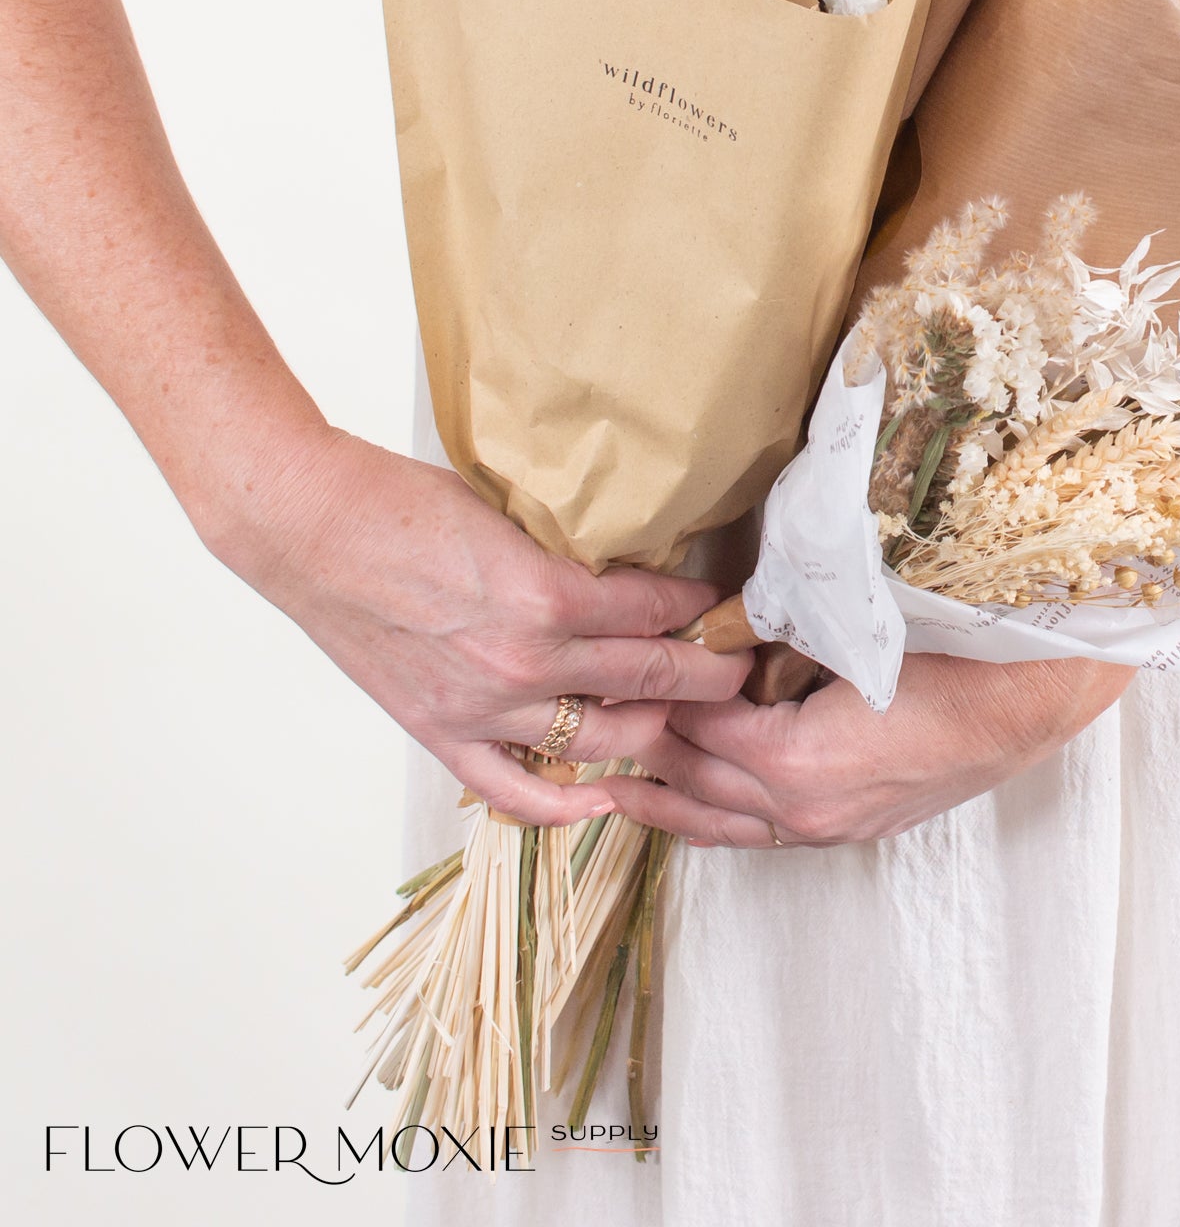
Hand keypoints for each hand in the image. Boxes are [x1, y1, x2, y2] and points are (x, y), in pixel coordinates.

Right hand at [215, 426, 748, 824]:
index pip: (660, 611)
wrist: (310, 528)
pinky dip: (569, 802)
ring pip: (607, 740)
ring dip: (657, 727)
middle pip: (654, 678)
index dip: (701, 606)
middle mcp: (527, 662)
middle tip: (741, 663)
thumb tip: (635, 565)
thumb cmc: (404, 503)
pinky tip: (609, 793)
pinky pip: (519, 793)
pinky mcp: (444, 733)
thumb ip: (573, 553)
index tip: (724, 603)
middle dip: (712, 671)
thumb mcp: (512, 514)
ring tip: (687, 710)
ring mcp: (484, 708)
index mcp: (550, 596)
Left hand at [601, 652, 1132, 846]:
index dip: (655, 700)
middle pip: (698, 781)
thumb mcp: (858, 629)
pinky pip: (761, 832)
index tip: (616, 675)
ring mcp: (830, 826)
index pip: (696, 730)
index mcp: (796, 760)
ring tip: (611, 790)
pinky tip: (692, 812)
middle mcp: (803, 808)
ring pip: (724, 822)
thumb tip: (723, 617)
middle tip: (589, 729)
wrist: (1031, 698)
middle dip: (646, 753)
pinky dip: (717, 820)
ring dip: (669, 801)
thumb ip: (782, 630)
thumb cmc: (953, 654)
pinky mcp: (854, 828)